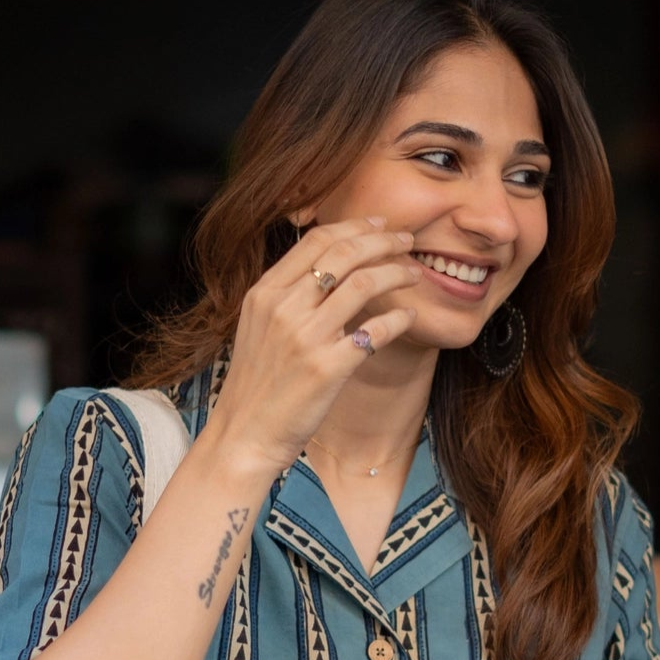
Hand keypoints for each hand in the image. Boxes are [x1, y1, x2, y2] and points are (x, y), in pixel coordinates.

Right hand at [207, 217, 421, 476]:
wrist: (244, 434)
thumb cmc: (257, 384)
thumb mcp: (258, 327)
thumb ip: (286, 295)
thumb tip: (326, 268)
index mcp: (265, 292)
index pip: (316, 240)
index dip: (355, 225)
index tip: (380, 225)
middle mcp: (283, 308)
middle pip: (344, 253)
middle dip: (384, 241)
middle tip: (408, 242)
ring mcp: (305, 337)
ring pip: (364, 284)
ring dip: (397, 274)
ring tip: (414, 275)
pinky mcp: (327, 368)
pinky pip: (374, 331)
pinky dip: (398, 320)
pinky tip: (408, 318)